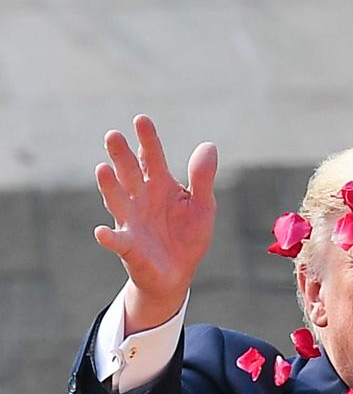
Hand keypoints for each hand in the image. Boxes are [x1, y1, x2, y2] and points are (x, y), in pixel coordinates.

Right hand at [93, 115, 217, 333]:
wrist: (178, 274)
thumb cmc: (188, 236)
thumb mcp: (203, 206)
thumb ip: (203, 178)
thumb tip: (209, 145)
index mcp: (161, 185)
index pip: (152, 157)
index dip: (147, 139)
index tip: (141, 119)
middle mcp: (141, 198)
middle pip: (129, 173)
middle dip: (121, 155)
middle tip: (113, 135)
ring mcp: (131, 221)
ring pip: (117, 200)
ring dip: (109, 186)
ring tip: (103, 169)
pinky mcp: (129, 247)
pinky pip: (117, 241)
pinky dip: (109, 238)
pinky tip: (102, 232)